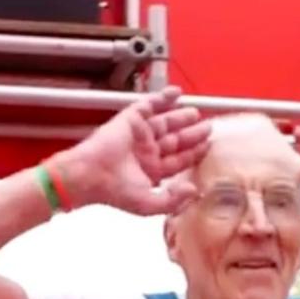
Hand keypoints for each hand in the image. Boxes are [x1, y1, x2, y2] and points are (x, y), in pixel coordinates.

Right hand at [61, 87, 210, 215]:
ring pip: (165, 122)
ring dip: (181, 117)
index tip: (207, 147)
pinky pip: (149, 105)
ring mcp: (139, 135)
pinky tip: (176, 94)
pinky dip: (163, 98)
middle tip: (208, 127)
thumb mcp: (149, 204)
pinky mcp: (130, 119)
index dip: (194, 154)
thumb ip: (173, 201)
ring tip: (196, 113)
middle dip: (192, 134)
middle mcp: (147, 152)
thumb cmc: (114, 192)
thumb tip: (193, 191)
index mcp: (152, 171)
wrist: (91, 175)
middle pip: (175, 140)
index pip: (178, 160)